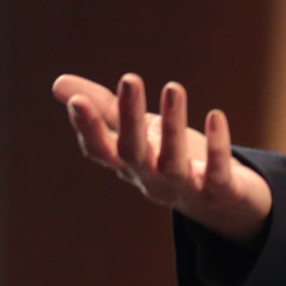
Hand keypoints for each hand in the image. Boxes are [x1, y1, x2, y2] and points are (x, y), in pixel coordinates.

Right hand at [53, 72, 272, 240]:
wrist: (227, 207)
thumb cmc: (176, 161)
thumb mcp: (141, 134)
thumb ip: (106, 110)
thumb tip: (58, 83)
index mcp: (131, 165)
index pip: (101, 151)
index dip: (88, 129)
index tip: (77, 101)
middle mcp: (152, 180)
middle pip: (134, 153)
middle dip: (129, 118)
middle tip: (129, 78)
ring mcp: (186, 189)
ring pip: (173, 162)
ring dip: (173, 126)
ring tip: (174, 88)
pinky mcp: (221, 193)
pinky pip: (217, 172)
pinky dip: (217, 146)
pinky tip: (216, 116)